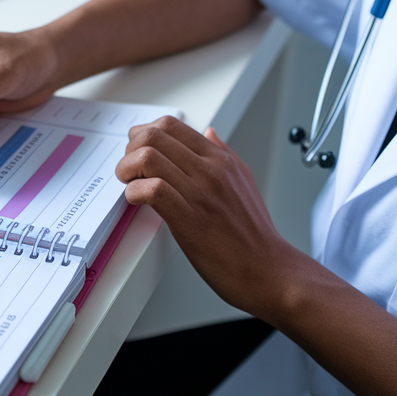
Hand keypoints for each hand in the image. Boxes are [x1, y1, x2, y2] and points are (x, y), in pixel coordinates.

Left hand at [115, 116, 310, 318]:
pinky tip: (137, 201)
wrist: (269, 270)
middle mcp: (211, 170)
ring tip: (130, 185)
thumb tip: (209, 132)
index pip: (171, 125)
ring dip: (127, 169)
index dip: (144, 134)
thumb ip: (223, 153)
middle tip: (129, 169)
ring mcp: (200, 193)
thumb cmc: (254, 233)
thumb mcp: (244, 181)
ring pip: (148, 158)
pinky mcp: (190, 220)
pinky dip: (134, 192)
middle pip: (154, 135)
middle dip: (130, 149)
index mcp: (220, 159)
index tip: (138, 151)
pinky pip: (153, 190)